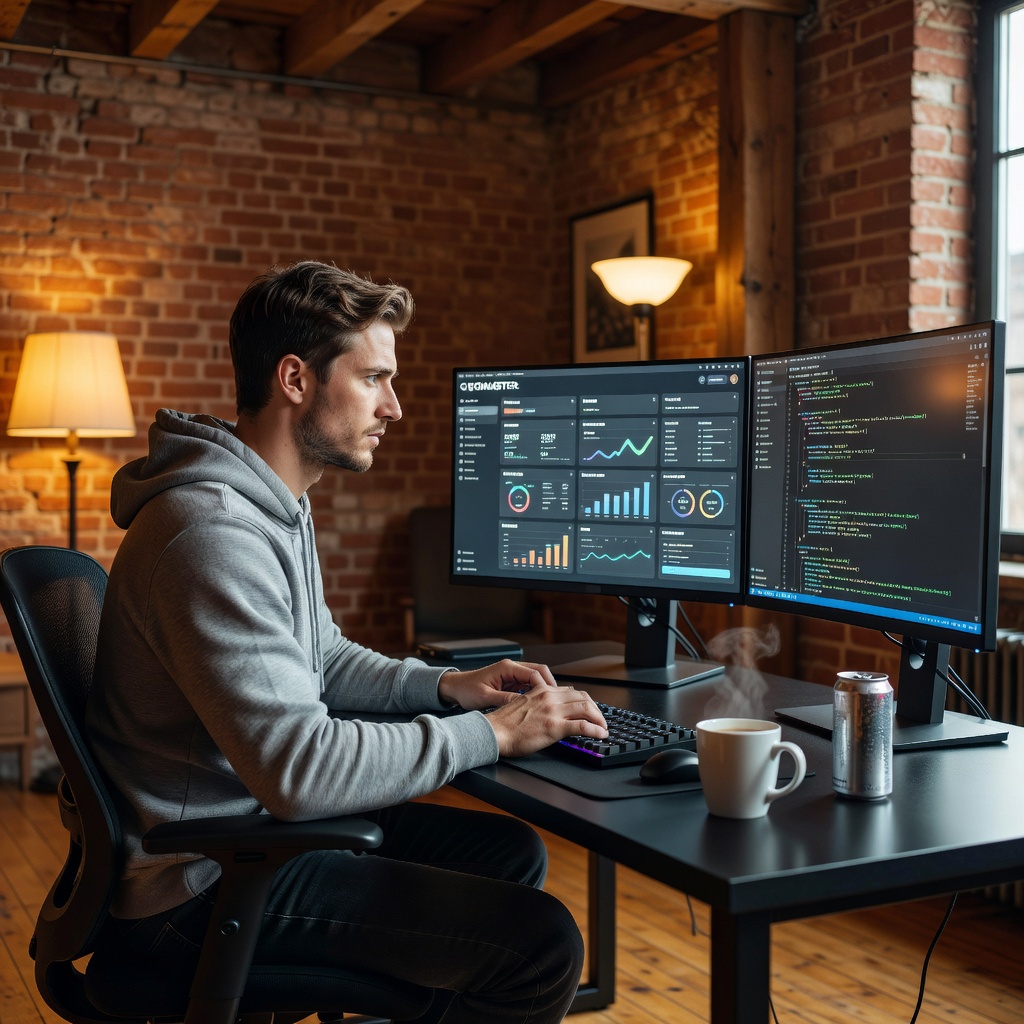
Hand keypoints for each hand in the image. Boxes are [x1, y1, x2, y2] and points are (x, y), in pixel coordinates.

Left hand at [437, 659, 559, 710]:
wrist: (454, 688)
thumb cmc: (466, 690)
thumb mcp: (485, 697)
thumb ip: (505, 700)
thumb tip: (523, 706)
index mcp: (507, 668)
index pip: (534, 673)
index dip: (546, 686)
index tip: (553, 698)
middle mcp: (511, 668)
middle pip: (539, 673)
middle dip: (550, 685)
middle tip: (558, 700)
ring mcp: (511, 675)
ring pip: (535, 679)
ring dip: (544, 689)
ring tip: (552, 703)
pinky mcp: (510, 682)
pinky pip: (528, 685)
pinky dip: (536, 693)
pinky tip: (539, 704)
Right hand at [485, 685, 607, 758]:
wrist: (494, 731)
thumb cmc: (503, 723)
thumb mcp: (522, 704)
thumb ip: (538, 703)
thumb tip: (549, 711)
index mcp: (542, 690)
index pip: (571, 691)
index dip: (584, 701)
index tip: (589, 710)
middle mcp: (549, 697)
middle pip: (583, 697)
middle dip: (595, 709)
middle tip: (599, 719)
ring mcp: (553, 711)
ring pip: (587, 708)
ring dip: (599, 719)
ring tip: (603, 728)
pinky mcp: (555, 726)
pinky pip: (583, 726)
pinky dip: (596, 730)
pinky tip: (600, 735)